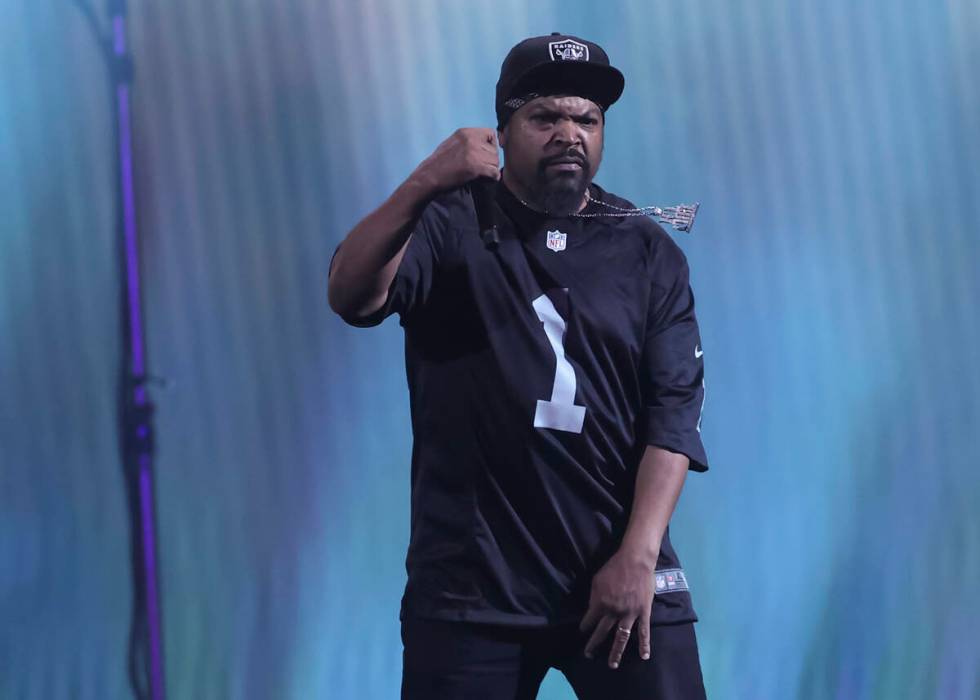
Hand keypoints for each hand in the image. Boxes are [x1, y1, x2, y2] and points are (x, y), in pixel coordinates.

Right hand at [411, 128, 499, 193]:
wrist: (429, 176)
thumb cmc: (438, 164)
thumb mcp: (452, 143)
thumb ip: (468, 141)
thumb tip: (485, 144)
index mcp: (465, 132)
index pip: (490, 133)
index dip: (491, 145)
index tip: (485, 155)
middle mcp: (471, 139)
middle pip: (494, 150)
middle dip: (490, 161)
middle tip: (482, 168)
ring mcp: (473, 152)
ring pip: (495, 162)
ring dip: (491, 170)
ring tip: (481, 175)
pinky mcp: (475, 167)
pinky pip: (494, 172)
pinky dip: (491, 178)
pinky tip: (483, 180)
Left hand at [579, 549, 656, 668]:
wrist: (635, 560)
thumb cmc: (614, 567)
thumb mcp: (597, 580)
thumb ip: (594, 596)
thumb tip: (592, 608)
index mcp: (600, 602)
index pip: (589, 620)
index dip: (584, 627)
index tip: (582, 632)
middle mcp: (613, 611)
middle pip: (602, 632)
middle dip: (594, 644)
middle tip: (588, 654)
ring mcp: (629, 613)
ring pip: (621, 637)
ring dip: (616, 652)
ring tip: (612, 665)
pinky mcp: (643, 612)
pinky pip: (644, 631)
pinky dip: (644, 645)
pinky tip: (644, 656)